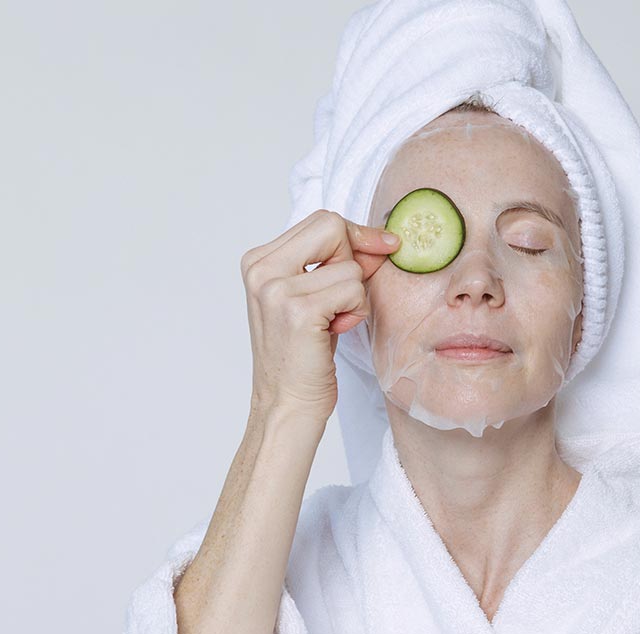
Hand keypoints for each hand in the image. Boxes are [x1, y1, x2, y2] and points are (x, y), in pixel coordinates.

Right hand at [239, 209, 399, 421]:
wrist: (287, 405)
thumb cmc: (303, 357)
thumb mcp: (315, 299)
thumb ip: (338, 264)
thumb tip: (380, 240)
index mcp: (258, 261)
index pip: (320, 221)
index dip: (355, 235)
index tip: (381, 248)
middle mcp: (261, 269)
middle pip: (331, 227)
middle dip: (354, 260)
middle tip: (345, 298)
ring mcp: (275, 289)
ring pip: (349, 266)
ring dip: (355, 298)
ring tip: (333, 325)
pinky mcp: (298, 311)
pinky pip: (353, 291)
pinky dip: (355, 313)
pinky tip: (334, 333)